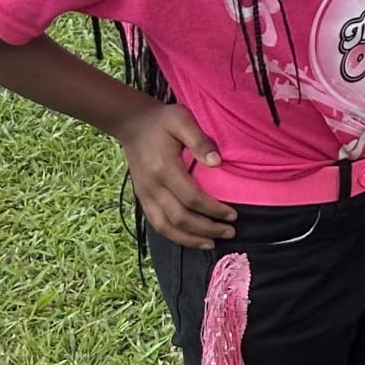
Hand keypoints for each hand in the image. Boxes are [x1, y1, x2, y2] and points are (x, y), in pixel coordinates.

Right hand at [120, 105, 234, 247]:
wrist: (132, 124)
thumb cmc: (162, 121)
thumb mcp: (182, 120)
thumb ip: (200, 140)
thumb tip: (217, 162)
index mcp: (164, 169)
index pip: (192, 198)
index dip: (214, 210)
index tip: (233, 215)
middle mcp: (152, 187)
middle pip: (180, 218)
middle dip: (206, 229)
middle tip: (230, 232)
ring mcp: (145, 195)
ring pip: (165, 227)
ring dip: (189, 239)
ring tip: (212, 244)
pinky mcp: (142, 198)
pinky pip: (156, 223)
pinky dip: (174, 236)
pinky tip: (190, 240)